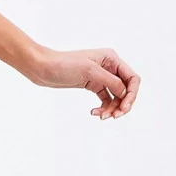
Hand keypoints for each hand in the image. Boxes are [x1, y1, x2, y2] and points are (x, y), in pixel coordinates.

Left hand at [23, 46, 139, 118]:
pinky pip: (106, 99)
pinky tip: (94, 112)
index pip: (132, 78)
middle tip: (115, 116)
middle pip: (126, 89)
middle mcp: (109, 66)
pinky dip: (104, 107)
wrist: (42, 68)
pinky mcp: (92, 84)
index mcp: (111, 58)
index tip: (124, 107)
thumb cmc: (63, 64)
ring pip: (116, 97)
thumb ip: (110, 81)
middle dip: (123, 104)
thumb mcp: (89, 71)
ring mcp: (101, 76)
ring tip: (102, 116)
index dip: (132, 94)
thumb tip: (125, 93)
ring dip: (112, 109)